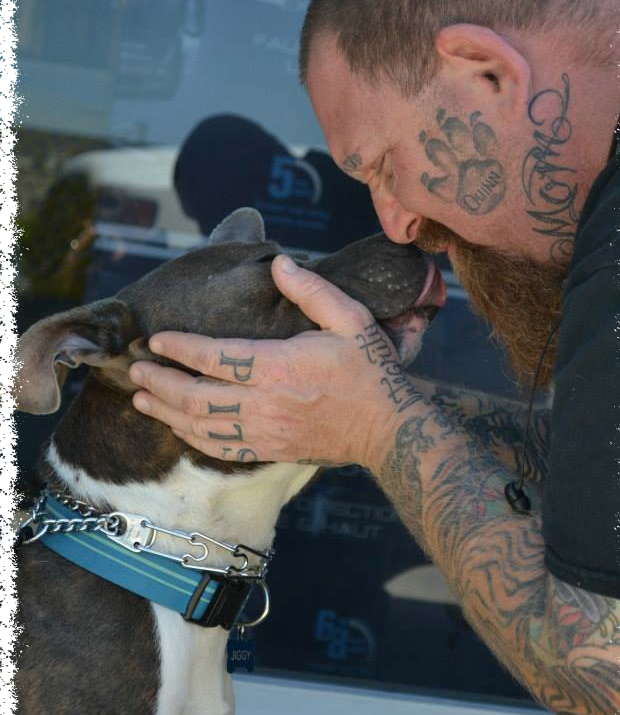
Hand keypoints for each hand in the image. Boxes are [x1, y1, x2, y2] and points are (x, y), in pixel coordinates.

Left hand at [129, 255, 426, 469]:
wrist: (388, 429)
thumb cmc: (369, 372)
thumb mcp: (351, 320)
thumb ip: (312, 290)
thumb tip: (278, 263)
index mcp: (279, 367)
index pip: (214, 357)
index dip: (180, 348)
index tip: (155, 339)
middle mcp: (264, 403)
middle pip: (195, 397)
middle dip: (159, 383)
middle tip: (135, 369)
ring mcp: (264, 432)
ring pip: (200, 427)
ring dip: (165, 412)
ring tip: (140, 397)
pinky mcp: (268, 451)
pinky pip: (219, 449)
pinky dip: (191, 438)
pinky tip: (176, 426)